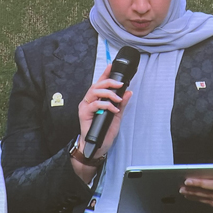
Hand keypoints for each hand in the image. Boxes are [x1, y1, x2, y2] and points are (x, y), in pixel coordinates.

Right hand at [73, 64, 133, 181]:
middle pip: (97, 85)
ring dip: (109, 93)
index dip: (105, 74)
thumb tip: (129, 93)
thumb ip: (122, 104)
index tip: (111, 65)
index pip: (100, 83)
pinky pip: (95, 104)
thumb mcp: (117, 116)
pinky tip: (114, 109)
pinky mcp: (84, 113)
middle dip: (110, 82)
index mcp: (96, 99)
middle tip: (121, 85)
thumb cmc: (103, 132)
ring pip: (95, 91)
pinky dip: (106, 105)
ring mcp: (85, 106)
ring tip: (118, 99)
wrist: (96, 146)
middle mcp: (89, 101)